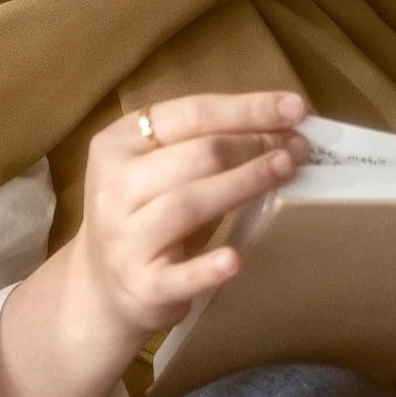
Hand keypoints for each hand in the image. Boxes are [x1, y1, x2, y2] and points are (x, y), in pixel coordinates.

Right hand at [0, 88, 308, 396]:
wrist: (98, 288)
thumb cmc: (140, 215)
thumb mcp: (151, 167)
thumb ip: (198, 142)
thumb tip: (279, 121)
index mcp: (117, 144)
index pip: (189, 114)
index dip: (246, 109)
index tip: (295, 108)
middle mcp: (114, 187)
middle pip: (197, 155)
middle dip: (254, 145)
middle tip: (297, 147)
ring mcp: (125, 238)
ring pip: (190, 203)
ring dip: (245, 184)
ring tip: (285, 172)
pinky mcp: (142, 285)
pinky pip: (178, 274)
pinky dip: (207, 267)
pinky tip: (235, 259)